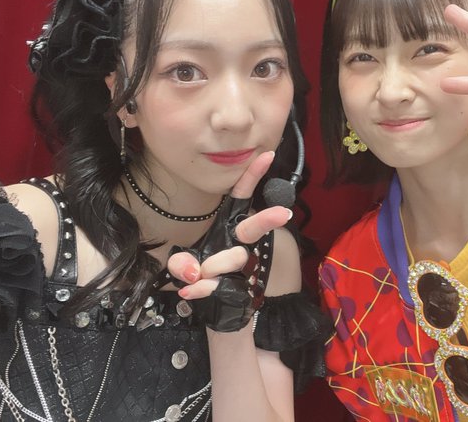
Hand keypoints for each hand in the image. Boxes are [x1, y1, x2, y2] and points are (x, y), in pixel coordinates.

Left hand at [168, 151, 291, 298]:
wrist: (215, 311)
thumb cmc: (203, 278)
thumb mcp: (184, 266)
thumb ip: (182, 263)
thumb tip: (195, 271)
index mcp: (229, 228)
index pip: (242, 197)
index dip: (253, 176)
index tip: (266, 155)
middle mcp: (241, 243)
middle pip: (254, 227)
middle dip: (267, 219)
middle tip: (284, 213)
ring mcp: (245, 266)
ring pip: (234, 258)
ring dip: (211, 267)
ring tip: (197, 276)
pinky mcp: (242, 288)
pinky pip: (220, 285)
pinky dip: (201, 290)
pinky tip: (191, 291)